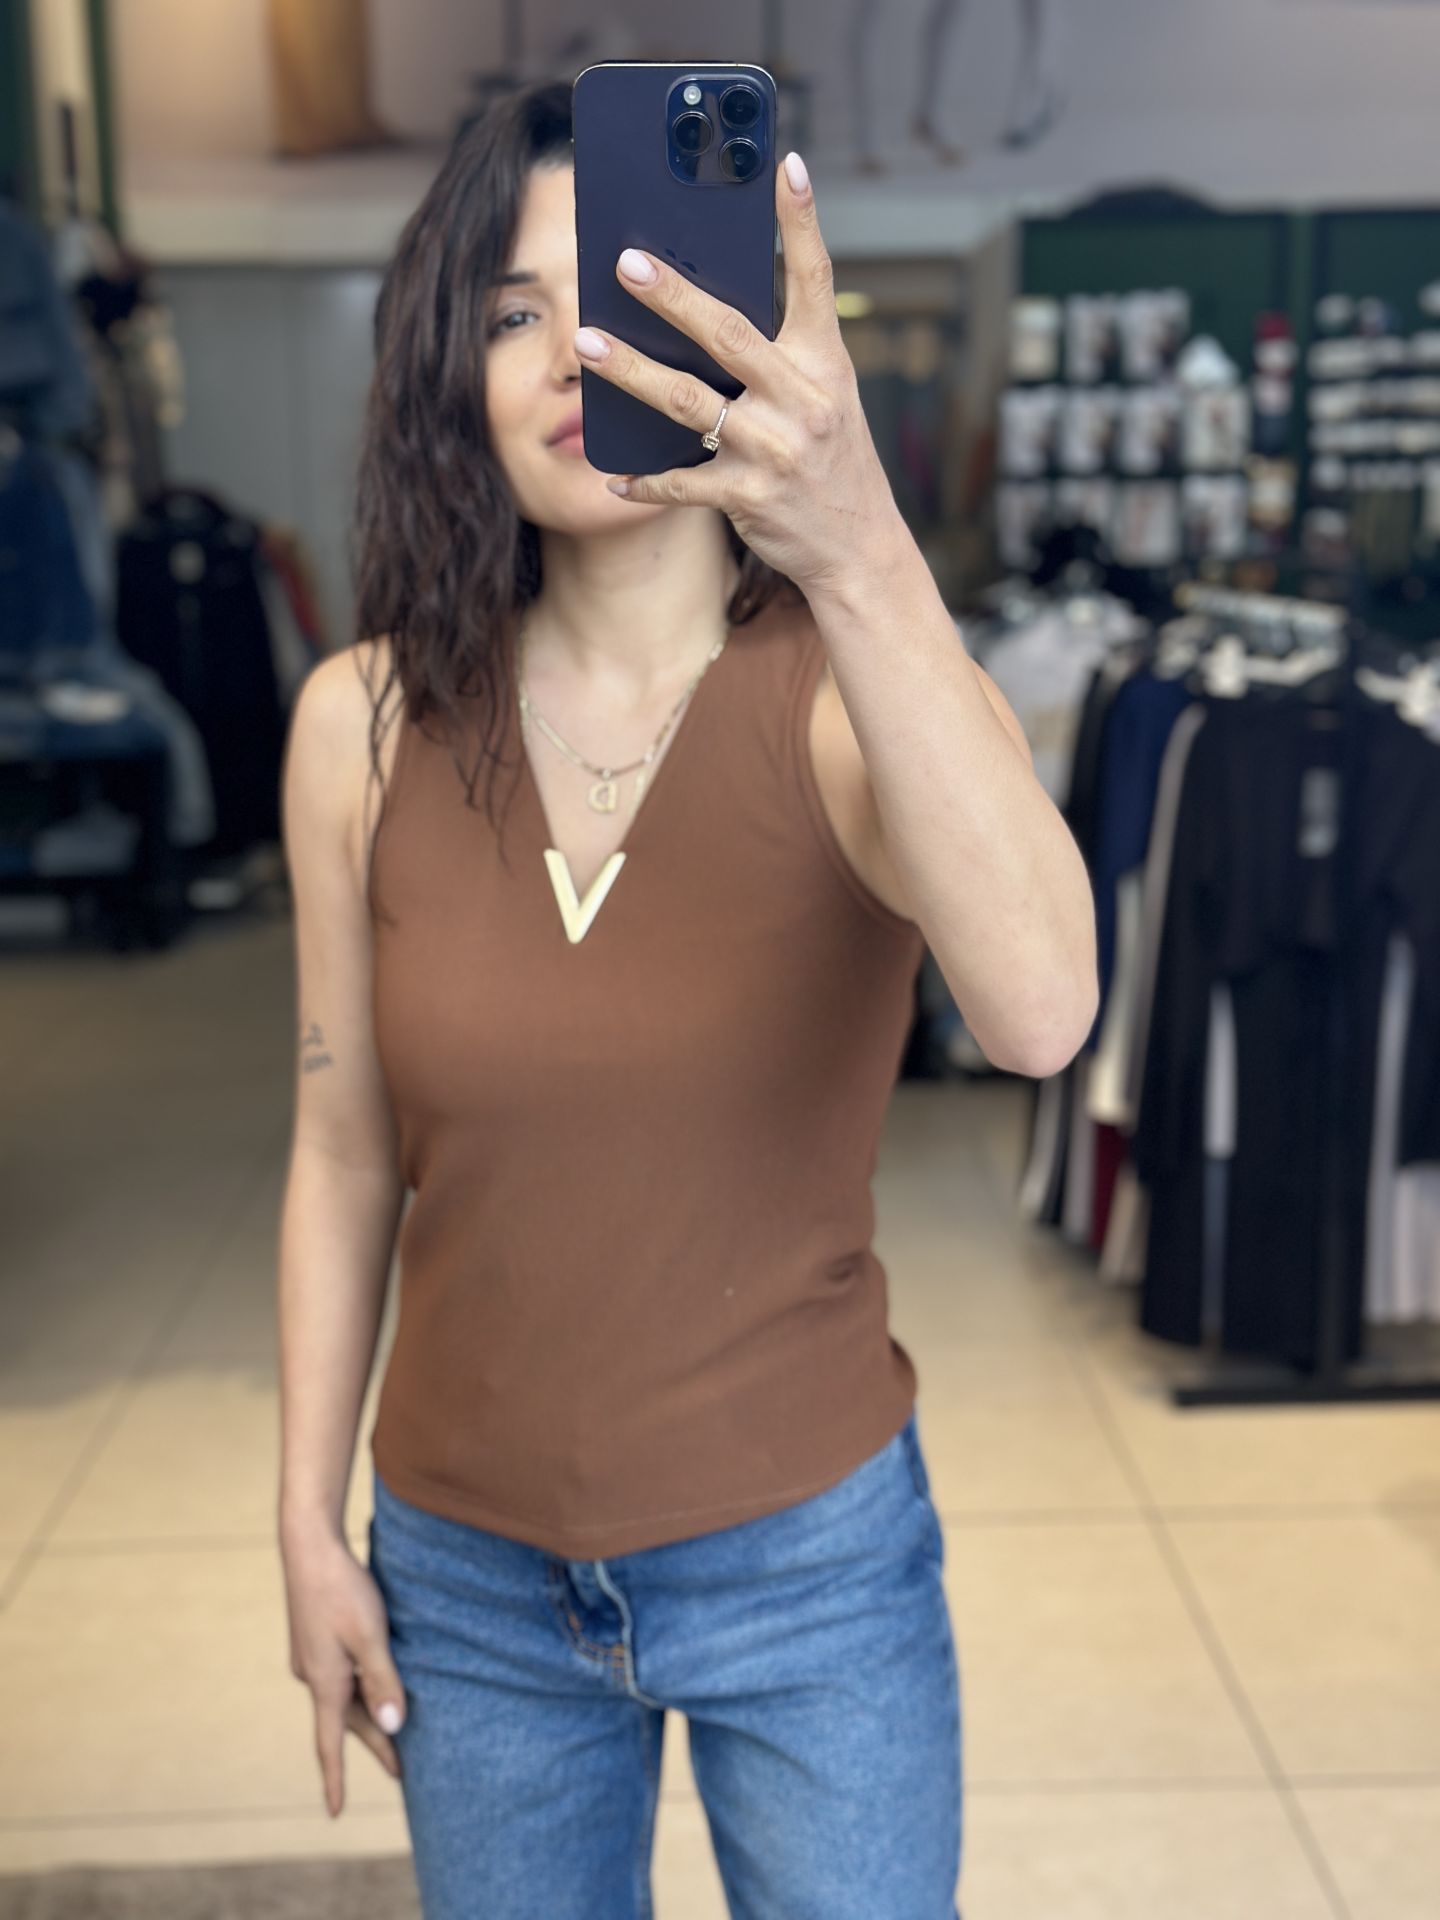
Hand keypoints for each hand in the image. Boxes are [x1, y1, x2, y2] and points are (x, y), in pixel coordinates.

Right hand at [281, 1525, 405, 1816]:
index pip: (329, 1744)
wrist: (309, 1545)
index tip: (336, 1812)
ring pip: (344, 1696)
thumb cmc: (342, 1589)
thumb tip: (391, 1726)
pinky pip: (341, 1674)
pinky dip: (360, 1687)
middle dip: (374, 1745)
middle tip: (403, 1770)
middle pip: (345, 1721)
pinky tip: (375, 1680)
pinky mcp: (317, 1638)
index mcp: (324, 1682)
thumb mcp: (370, 1636)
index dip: (335, 1780)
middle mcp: (313, 1675)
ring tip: (397, 1730)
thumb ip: (382, 1681)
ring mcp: (312, 1656)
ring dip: (369, 1714)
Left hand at [572, 150, 903, 597]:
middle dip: (672, 296)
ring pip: (687, 401)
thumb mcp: (825, 399)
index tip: (786, 164)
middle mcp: (803, 400)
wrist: (859, 548)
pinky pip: (681, 481)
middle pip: (728, 334)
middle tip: (625, 262)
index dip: (802, 222)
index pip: (815, 279)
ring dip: (631, 371)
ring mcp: (773, 449)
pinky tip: (613, 472)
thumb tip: (702, 312)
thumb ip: (778, 356)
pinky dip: (644, 479)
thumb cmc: (832, 462)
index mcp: (825, 364)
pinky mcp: (747, 496)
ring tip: (587, 342)